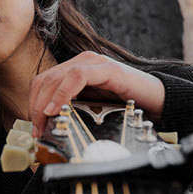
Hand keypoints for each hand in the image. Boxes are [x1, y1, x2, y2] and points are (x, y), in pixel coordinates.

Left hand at [28, 51, 164, 135]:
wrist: (159, 102)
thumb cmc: (128, 107)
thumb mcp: (93, 111)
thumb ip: (73, 112)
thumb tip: (49, 131)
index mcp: (76, 70)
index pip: (43, 83)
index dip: (33, 104)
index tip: (34, 128)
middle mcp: (83, 62)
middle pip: (45, 80)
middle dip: (36, 107)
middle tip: (37, 131)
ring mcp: (95, 63)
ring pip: (56, 78)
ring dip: (45, 103)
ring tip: (45, 123)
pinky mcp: (107, 69)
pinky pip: (77, 76)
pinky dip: (63, 93)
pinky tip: (58, 109)